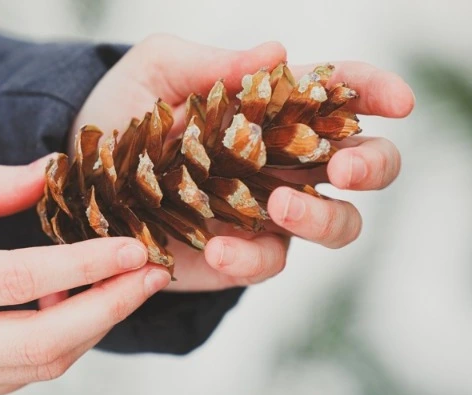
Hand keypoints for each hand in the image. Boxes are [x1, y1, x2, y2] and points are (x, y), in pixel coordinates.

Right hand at [0, 156, 169, 394]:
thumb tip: (47, 174)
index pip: (12, 279)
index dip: (81, 265)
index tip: (131, 246)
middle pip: (39, 343)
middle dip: (109, 309)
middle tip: (151, 274)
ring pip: (36, 369)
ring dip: (90, 328)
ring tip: (121, 285)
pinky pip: (15, 379)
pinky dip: (55, 345)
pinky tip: (71, 309)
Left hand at [73, 34, 413, 290]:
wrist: (81, 174)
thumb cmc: (124, 112)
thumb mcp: (157, 73)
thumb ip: (211, 64)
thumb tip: (276, 51)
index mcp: (275, 111)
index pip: (340, 97)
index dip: (374, 93)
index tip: (395, 100)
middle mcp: (283, 162)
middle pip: (364, 166)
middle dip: (370, 165)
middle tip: (343, 167)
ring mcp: (265, 213)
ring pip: (337, 224)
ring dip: (322, 218)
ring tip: (279, 205)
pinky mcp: (236, 255)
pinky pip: (266, 262)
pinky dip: (250, 256)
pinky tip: (218, 246)